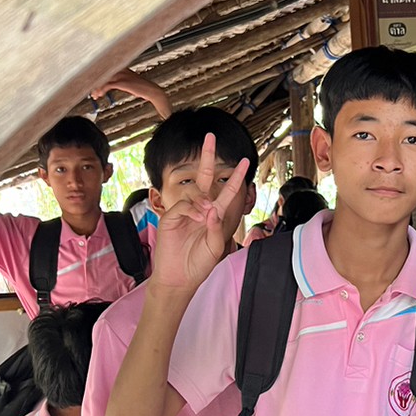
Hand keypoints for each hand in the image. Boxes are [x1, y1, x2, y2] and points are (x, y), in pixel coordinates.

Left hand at [91, 68, 171, 117]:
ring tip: (94, 95)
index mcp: (122, 67)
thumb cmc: (140, 87)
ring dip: (97, 88)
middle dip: (94, 83)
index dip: (97, 76)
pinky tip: (100, 95)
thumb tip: (110, 83)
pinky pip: (107, 85)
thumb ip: (119, 79)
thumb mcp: (129, 80)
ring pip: (103, 79)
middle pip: (102, 73)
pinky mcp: (122, 82)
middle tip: (91, 91)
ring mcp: (121, 75)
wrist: (151, 90)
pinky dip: (102, 90)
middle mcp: (121, 69)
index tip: (92, 83)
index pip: (105, 68)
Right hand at [152, 133, 249, 290]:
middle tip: (209, 137)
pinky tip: (198, 218)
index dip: (235, 177)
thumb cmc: (199, 264)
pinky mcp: (171, 218)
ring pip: (195, 193)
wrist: (179, 278)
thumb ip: (217, 229)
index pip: (226, 192)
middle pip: (204, 178)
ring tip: (206, 215)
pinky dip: (192, 209)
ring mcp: (184, 212)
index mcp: (214, 215)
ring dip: (204, 201)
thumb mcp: (216, 248)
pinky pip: (183, 205)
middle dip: (207, 157)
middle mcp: (199, 210)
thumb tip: (213, 209)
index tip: (244, 162)